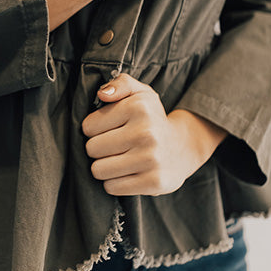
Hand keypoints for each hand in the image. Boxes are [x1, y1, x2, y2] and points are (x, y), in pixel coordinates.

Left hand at [81, 73, 227, 196]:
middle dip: (99, 149)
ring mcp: (151, 159)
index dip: (95, 129)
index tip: (110, 129)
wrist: (183, 148)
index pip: (88, 126)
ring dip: (105, 167)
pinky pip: (112, 187)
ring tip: (120, 159)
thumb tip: (103, 94)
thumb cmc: (151, 119)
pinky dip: (115, 183)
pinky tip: (128, 173)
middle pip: (92, 149)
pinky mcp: (154, 182)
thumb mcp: (140, 94)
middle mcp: (146, 132)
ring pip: (98, 170)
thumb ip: (120, 83)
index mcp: (138, 106)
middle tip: (115, 146)